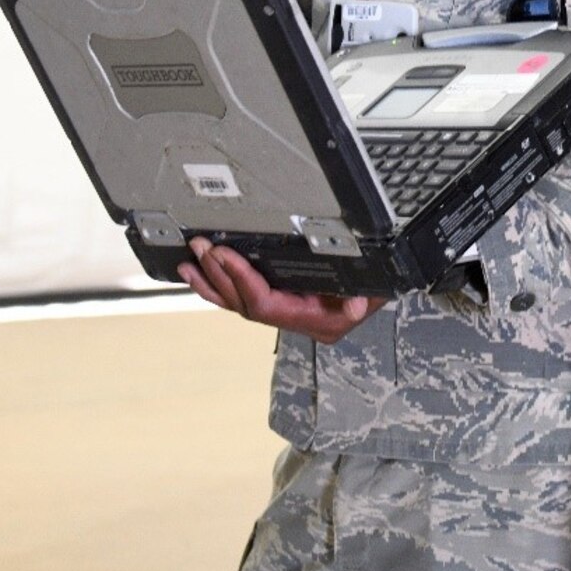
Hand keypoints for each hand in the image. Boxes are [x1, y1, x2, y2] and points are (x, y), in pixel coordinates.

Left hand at [177, 238, 385, 344]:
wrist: (382, 290)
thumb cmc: (378, 285)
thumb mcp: (376, 288)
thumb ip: (364, 297)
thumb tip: (356, 305)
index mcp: (316, 320)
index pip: (266, 305)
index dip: (242, 280)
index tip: (223, 255)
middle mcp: (297, 322)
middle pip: (245, 305)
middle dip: (219, 275)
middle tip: (200, 248)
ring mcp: (287, 316)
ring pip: (238, 305)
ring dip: (210, 283)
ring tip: (188, 264)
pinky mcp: (280, 304)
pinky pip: (242, 300)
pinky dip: (219, 287)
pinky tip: (200, 275)